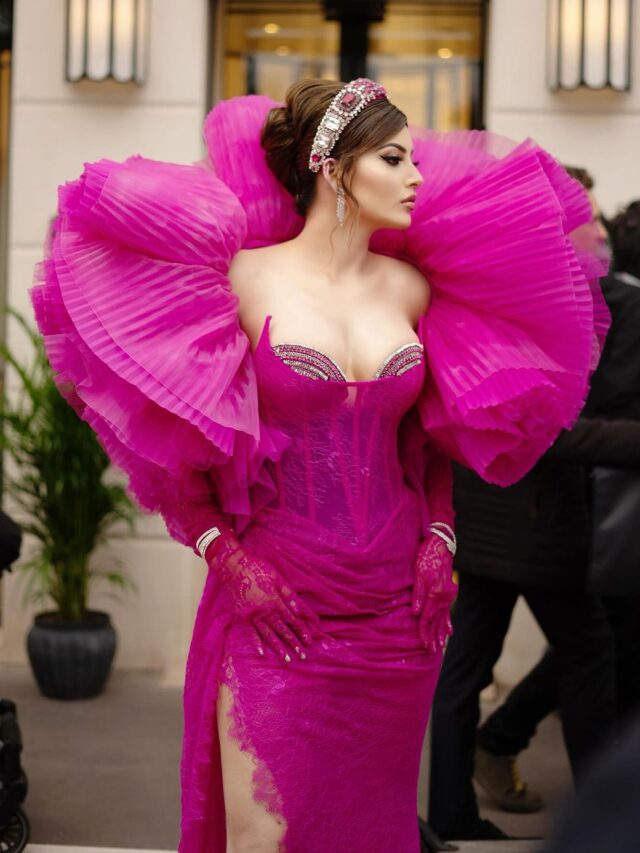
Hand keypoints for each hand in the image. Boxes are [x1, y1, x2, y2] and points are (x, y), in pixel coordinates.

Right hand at [206, 532, 319, 663]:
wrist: (234, 567)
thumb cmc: (258, 569)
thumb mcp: (278, 578)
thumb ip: (289, 595)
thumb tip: (299, 611)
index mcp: (276, 600)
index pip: (293, 619)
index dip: (302, 630)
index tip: (310, 641)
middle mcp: (266, 611)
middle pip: (282, 629)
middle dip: (293, 642)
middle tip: (302, 655)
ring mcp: (253, 615)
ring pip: (268, 634)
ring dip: (278, 647)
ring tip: (287, 659)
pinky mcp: (242, 616)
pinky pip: (250, 632)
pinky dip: (256, 643)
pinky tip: (262, 653)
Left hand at [411, 532, 457, 653]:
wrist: (441, 545)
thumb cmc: (426, 557)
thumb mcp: (419, 574)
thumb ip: (418, 594)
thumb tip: (416, 614)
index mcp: (435, 594)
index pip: (427, 618)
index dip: (424, 632)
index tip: (423, 645)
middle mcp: (444, 597)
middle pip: (437, 621)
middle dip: (434, 637)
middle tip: (431, 652)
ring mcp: (448, 595)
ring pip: (443, 618)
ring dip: (441, 633)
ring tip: (441, 646)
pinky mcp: (449, 591)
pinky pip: (448, 610)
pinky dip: (448, 622)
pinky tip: (450, 631)